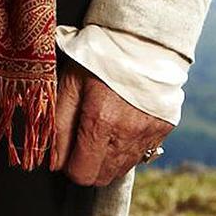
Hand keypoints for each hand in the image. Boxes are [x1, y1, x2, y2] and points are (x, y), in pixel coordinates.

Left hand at [50, 57, 172, 185]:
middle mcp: (126, 134)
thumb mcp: (69, 81)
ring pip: (120, 169)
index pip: (80, 172)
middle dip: (86, 164)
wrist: (141, 37)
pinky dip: (126, 146)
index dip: (68, 163)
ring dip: (106, 157)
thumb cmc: (99, 56)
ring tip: (103, 127)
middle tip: (82, 137)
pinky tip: (122, 122)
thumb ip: (58, 123)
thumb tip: (53, 160)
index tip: (66, 146)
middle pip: (100, 177)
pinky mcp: (162, 131)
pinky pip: (140, 155)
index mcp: (100, 120)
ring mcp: (147, 135)